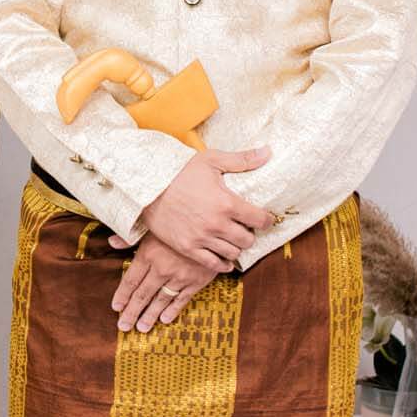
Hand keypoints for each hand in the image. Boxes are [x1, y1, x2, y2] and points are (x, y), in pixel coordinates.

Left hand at [110, 234, 224, 332]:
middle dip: (132, 312)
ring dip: (150, 316)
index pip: (130, 280)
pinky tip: (164, 319)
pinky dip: (172, 311)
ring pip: (160, 301)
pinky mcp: (196, 281)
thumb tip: (111, 242)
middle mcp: (161, 269)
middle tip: (124, 326)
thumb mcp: (153, 225)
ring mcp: (179, 277)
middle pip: (142, 295)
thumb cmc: (178, 222)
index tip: (116, 308)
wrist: (212, 224)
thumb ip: (131, 237)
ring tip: (141, 328)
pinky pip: (181, 300)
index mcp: (148, 254)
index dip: (122, 295)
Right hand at [140, 148, 274, 267]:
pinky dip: (222, 264)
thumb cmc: (180, 171)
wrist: (148, 186)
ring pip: (232, 253)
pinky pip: (212, 264)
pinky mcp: (188, 248)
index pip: (259, 219)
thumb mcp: (211, 160)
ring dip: (236, 247)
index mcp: (226, 203)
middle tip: (245, 228)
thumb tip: (268, 152)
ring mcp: (202, 238)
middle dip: (250, 234)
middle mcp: (217, 224)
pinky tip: (224, 259)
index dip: (266, 220)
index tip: (265, 219)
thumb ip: (242, 159)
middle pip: (247, 240)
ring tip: (233, 239)